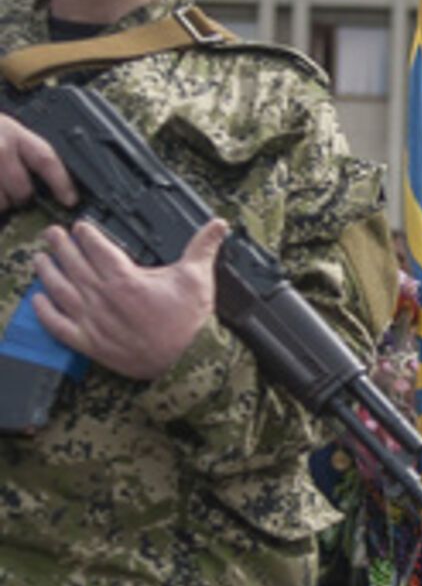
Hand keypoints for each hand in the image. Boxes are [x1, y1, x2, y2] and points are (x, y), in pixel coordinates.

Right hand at [0, 113, 76, 211]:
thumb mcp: (9, 130)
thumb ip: (28, 151)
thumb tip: (53, 182)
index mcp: (15, 135)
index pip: (46, 160)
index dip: (61, 183)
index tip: (70, 200)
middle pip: (22, 189)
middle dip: (24, 197)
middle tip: (20, 195)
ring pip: (1, 202)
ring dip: (2, 203)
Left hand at [32, 217, 228, 379]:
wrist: (185, 361)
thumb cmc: (189, 321)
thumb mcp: (198, 278)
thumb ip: (203, 247)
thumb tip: (219, 224)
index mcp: (126, 280)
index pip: (98, 249)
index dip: (87, 235)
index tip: (80, 227)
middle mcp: (104, 299)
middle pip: (74, 266)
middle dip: (61, 247)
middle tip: (52, 234)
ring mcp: (93, 321)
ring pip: (61, 292)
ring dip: (48, 273)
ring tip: (40, 259)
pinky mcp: (90, 343)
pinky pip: (59, 326)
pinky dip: (45, 313)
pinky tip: (38, 301)